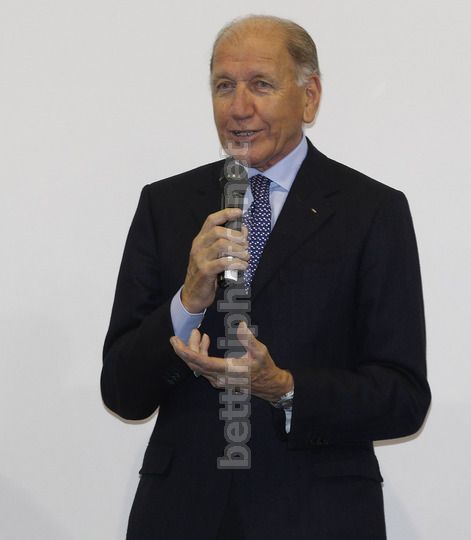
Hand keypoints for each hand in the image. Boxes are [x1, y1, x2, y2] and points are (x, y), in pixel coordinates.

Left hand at [170, 321, 293, 401]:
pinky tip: (206, 341)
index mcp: (228, 370)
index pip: (200, 362)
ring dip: (194, 348)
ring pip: (197, 365)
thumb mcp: (260, 352)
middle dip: (188, 347)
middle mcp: (219, 378)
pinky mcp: (218, 379)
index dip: (186, 351)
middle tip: (188, 331)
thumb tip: (240, 325)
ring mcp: (217, 380)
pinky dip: (200, 353)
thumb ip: (249, 339)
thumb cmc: (264, 368)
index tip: (175, 341)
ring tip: (198, 333)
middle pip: (194, 363)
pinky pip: (203, 367)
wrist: (269, 385)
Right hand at [181, 208, 248, 312]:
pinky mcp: (205, 271)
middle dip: (236, 235)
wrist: (193, 294)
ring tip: (246, 256)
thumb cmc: (206, 273)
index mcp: (200, 240)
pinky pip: (223, 263)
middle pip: (218, 231)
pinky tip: (243, 266)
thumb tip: (243, 233)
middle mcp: (199, 247)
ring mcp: (200, 259)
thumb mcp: (213, 255)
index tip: (239, 212)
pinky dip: (236, 263)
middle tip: (246, 243)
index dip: (226, 214)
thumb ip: (225, 244)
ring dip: (238, 250)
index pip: (211, 220)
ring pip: (221, 246)